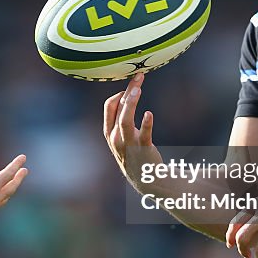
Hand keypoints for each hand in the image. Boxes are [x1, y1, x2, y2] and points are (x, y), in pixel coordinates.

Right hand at [103, 73, 162, 187]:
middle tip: (139, 77)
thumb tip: (127, 96)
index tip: (132, 85)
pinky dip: (145, 124)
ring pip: (125, 120)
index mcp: (110, 133)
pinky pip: (143, 135)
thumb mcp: (122, 138)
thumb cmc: (135, 155)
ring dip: (131, 103)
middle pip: (118, 109)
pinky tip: (149, 113)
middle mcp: (116, 138)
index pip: (109, 106)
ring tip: (138, 89)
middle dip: (128, 91)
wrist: (146, 180)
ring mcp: (129, 144)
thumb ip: (121, 120)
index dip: (119, 92)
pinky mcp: (143, 149)